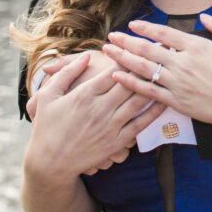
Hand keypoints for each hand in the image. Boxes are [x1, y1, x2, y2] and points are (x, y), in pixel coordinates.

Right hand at [26, 52, 165, 177]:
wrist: (49, 165)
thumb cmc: (46, 127)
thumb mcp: (48, 95)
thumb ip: (67, 73)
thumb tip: (86, 56)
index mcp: (84, 94)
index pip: (111, 70)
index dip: (127, 57)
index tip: (138, 46)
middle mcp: (100, 109)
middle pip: (129, 83)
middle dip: (144, 67)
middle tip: (158, 53)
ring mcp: (110, 127)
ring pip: (138, 102)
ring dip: (152, 85)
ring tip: (164, 71)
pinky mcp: (116, 143)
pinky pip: (140, 125)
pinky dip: (154, 112)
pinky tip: (164, 101)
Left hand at [103, 13, 211, 131]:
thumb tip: (206, 16)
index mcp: (197, 46)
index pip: (164, 33)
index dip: (146, 28)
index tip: (133, 24)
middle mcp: (183, 63)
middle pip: (147, 49)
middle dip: (127, 41)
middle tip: (111, 36)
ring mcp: (178, 83)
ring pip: (144, 69)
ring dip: (124, 59)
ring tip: (110, 52)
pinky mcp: (177, 101)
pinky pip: (149, 92)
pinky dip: (132, 84)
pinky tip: (119, 78)